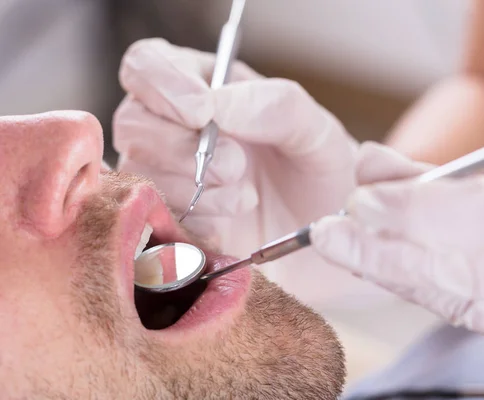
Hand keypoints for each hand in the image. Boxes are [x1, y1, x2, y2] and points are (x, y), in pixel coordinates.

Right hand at [113, 38, 359, 305]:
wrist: (324, 232)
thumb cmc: (318, 171)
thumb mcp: (314, 129)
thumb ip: (272, 105)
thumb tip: (212, 106)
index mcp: (202, 85)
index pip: (146, 65)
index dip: (162, 85)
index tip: (203, 113)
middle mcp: (172, 127)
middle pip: (132, 123)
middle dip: (184, 149)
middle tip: (237, 167)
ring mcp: (165, 177)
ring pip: (141, 175)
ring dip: (196, 190)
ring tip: (246, 197)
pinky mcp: (169, 222)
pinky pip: (157, 222)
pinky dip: (197, 225)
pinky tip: (231, 223)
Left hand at [312, 141, 483, 396]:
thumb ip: (464, 178)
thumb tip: (375, 165)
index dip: (419, 211)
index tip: (365, 199)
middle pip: (463, 271)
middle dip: (385, 251)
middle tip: (328, 231)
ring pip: (463, 304)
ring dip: (395, 275)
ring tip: (344, 248)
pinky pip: (478, 324)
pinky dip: (429, 294)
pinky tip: (391, 271)